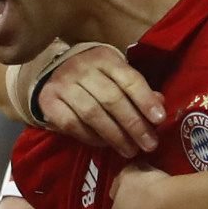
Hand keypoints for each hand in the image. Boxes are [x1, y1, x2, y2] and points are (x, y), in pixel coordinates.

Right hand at [38, 46, 165, 157]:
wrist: (56, 75)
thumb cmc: (95, 78)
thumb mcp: (117, 76)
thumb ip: (138, 90)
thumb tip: (159, 106)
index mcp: (104, 58)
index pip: (128, 79)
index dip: (145, 100)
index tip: (159, 120)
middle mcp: (81, 68)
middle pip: (111, 98)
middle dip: (133, 124)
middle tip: (149, 144)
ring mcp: (62, 84)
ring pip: (92, 113)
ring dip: (115, 136)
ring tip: (130, 150)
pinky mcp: (48, 101)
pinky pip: (73, 124)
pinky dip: (91, 138)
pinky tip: (105, 145)